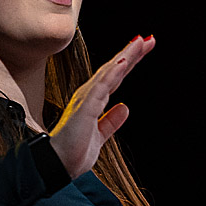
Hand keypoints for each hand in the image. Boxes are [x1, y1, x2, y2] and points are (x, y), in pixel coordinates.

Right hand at [48, 35, 153, 178]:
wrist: (57, 166)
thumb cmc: (73, 152)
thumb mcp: (99, 136)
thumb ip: (110, 122)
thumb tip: (124, 108)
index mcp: (93, 102)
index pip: (114, 78)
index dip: (129, 63)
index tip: (144, 49)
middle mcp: (89, 96)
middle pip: (113, 70)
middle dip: (131, 54)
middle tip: (148, 39)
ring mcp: (86, 100)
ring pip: (108, 73)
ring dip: (124, 57)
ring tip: (140, 43)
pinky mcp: (85, 108)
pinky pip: (101, 87)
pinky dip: (112, 74)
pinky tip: (123, 63)